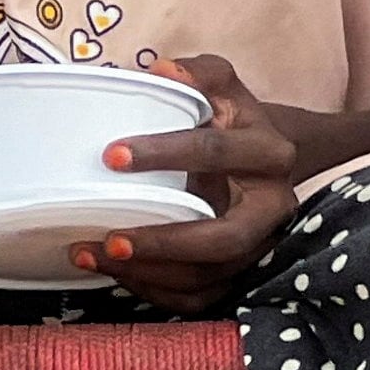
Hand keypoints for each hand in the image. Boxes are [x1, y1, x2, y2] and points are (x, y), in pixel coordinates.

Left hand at [82, 51, 298, 313]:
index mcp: (269, 152)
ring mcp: (260, 247)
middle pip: (224, 239)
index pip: (216, 152)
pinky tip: (119, 274)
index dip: (165, 153)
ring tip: (95, 254)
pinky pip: (200, 298)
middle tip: (109, 238)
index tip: (111, 156)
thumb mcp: (223, 85)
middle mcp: (274, 206)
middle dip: (164, 242)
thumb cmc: (231, 118)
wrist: (267, 157)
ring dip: (149, 273)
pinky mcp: (242, 274)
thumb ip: (198, 73)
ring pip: (208, 276)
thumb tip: (160, 71)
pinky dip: (156, 292)